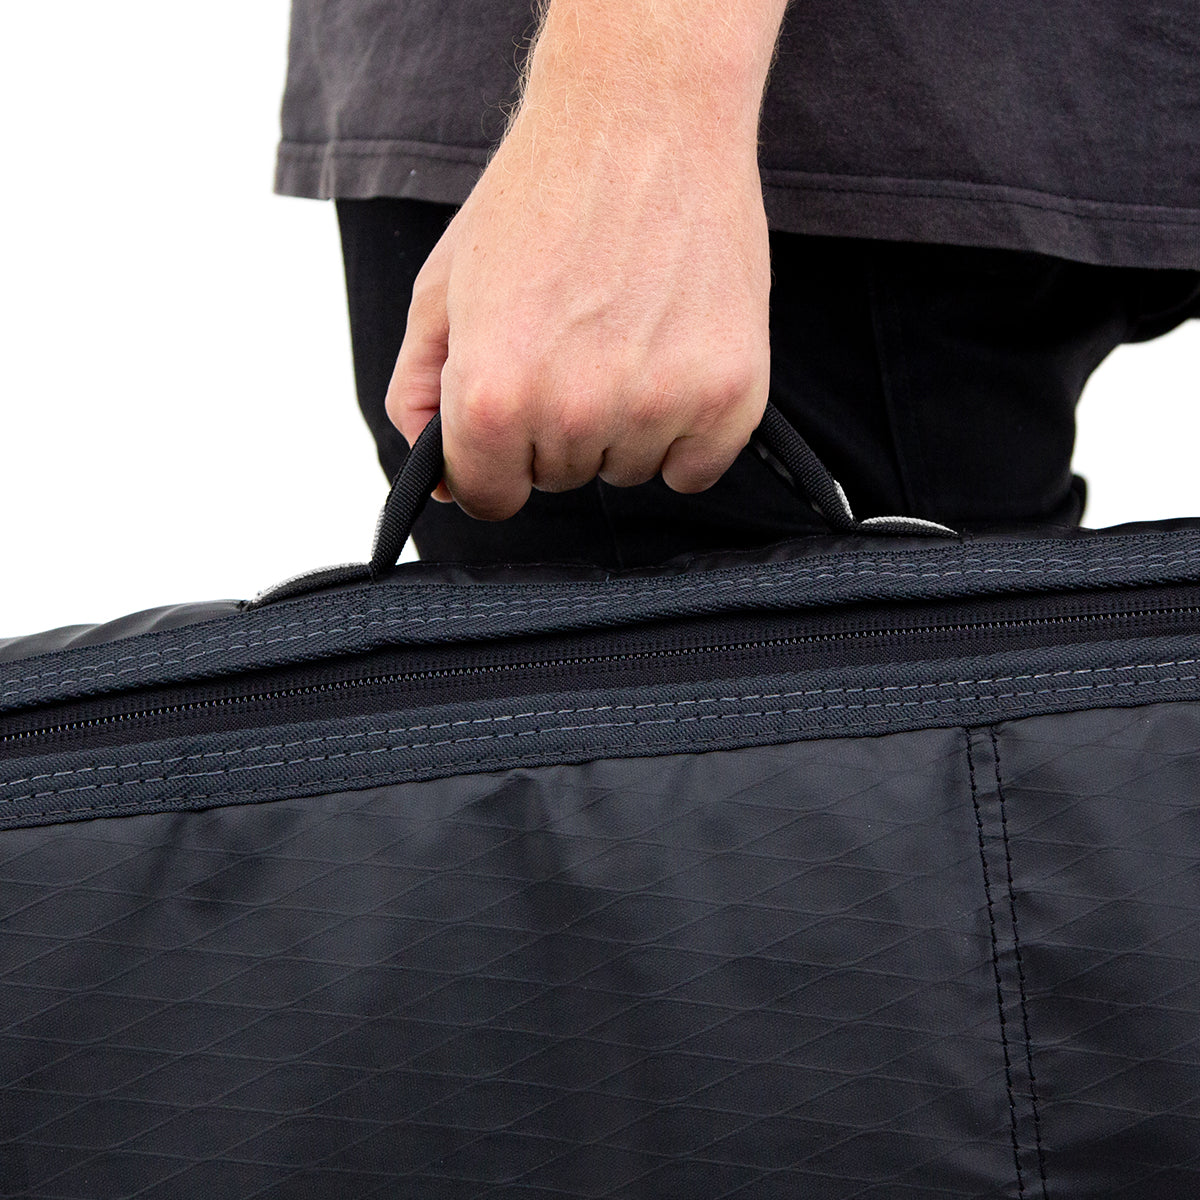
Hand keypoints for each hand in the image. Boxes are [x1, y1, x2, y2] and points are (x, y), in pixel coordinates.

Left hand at [385, 1, 782, 520]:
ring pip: (628, 470)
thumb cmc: (539, 196)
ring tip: (627, 332)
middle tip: (576, 339)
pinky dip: (686, 432)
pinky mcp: (730, 395)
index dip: (496, 460)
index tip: (514, 421)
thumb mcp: (441, 288)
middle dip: (558, 427)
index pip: (490, 497)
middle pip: (562, 480)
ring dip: (624, 424)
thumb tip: (443, 483)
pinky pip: (696, 468)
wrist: (642, 118)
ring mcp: (658, 406)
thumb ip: (419, 392)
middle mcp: (574, 412)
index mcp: (492, 395)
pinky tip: (673, 359)